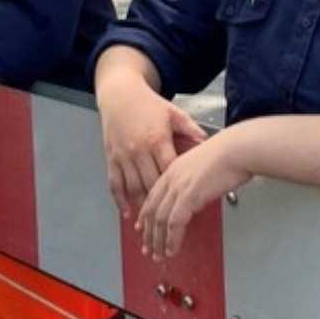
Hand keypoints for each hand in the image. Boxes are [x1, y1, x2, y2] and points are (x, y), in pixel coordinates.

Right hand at [98, 81, 206, 218]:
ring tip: (151, 224)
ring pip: (133, 187)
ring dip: (142, 207)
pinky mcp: (111, 158)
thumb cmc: (148, 104)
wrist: (119, 94)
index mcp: (157, 139)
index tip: (187, 203)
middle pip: (151, 184)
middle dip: (161, 206)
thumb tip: (207, 142)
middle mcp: (139, 150)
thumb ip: (191, 129)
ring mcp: (123, 155)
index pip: (169, 170)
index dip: (177, 188)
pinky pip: (114, 183)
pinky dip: (119, 200)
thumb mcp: (173, 113)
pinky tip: (127, 213)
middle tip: (170, 222)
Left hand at [136, 135, 250, 259]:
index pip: (152, 196)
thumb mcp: (202, 165)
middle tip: (149, 248)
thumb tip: (195, 195)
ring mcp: (178, 187)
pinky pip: (174, 223)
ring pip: (160, 220)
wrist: (237, 149)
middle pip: (152, 210)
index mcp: (172, 169)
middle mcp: (171, 178)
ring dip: (158, 241)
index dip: (146, 215)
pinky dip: (172, 240)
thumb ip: (193, 179)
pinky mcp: (189, 196)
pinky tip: (172, 249)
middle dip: (149, 233)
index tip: (143, 228)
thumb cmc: (229, 154)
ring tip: (159, 255)